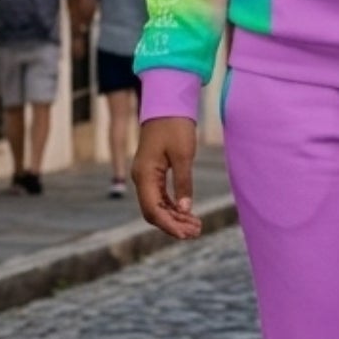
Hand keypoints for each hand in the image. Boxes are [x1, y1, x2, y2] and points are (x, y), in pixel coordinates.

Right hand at [134, 116, 201, 239]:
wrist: (167, 105)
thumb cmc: (175, 126)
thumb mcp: (184, 155)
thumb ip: (184, 183)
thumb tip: (185, 209)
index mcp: (145, 175)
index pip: (153, 210)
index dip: (169, 225)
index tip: (187, 234)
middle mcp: (142, 178)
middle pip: (153, 212)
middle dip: (173, 225)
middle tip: (197, 231)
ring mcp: (146, 176)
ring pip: (157, 206)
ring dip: (175, 217)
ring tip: (196, 225)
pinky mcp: (153, 173)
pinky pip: (160, 196)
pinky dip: (173, 206)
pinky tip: (188, 213)